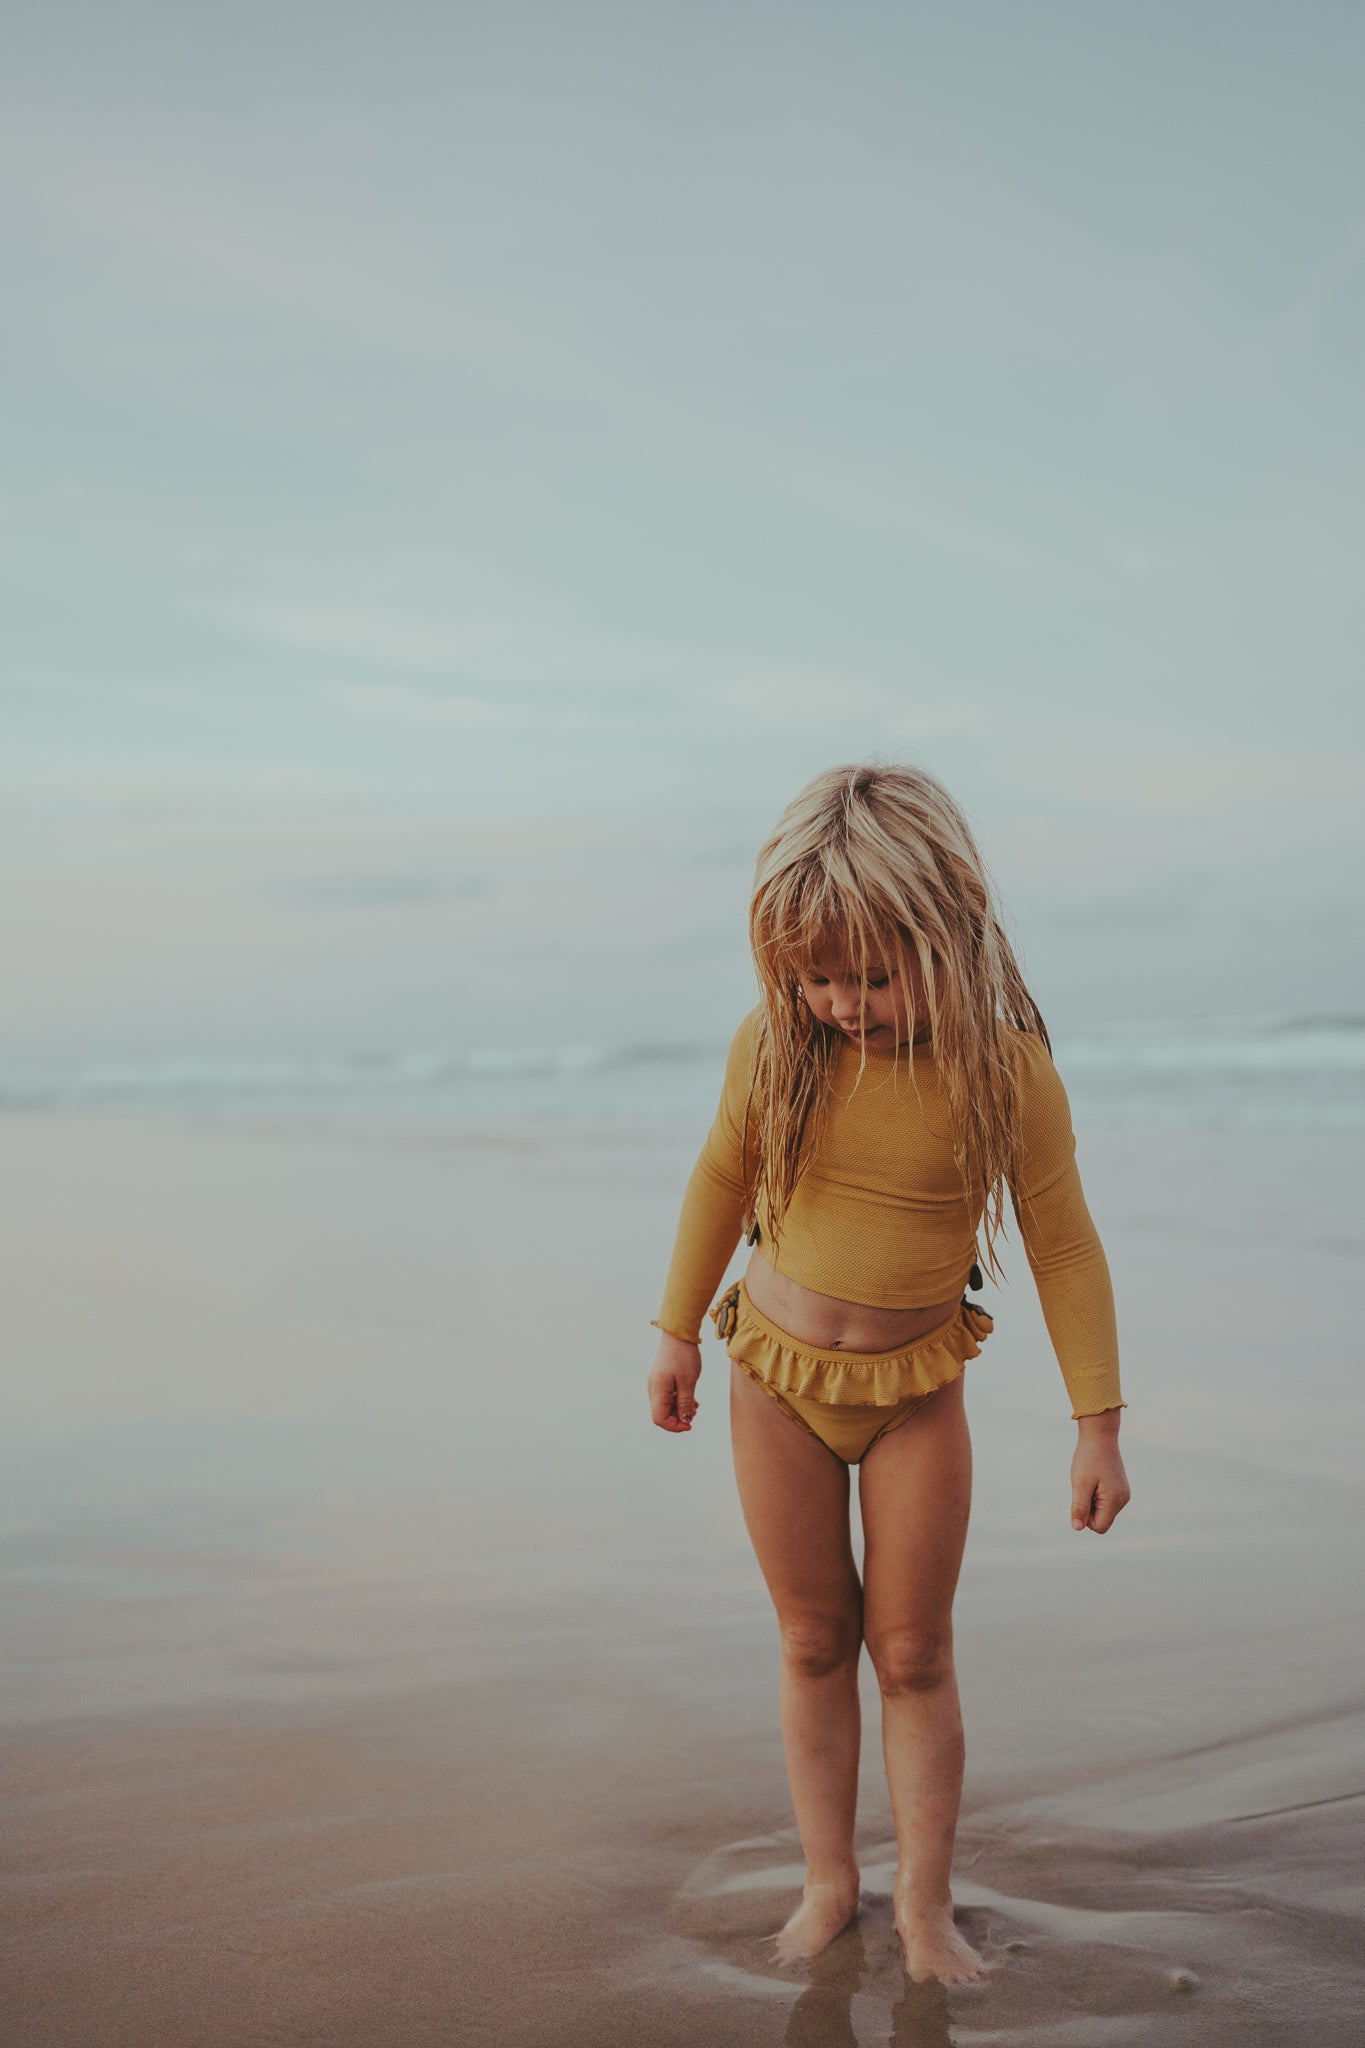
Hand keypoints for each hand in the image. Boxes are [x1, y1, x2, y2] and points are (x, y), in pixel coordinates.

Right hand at [648, 1332, 701, 1433]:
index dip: (674, 1426)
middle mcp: (653, 1388)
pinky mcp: (661, 1379)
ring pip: (664, 1405)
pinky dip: (678, 1401)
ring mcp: (656, 1383)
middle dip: (677, 1418)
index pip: (659, 1418)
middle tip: (694, 1414)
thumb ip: (685, 1403)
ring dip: (679, 1410)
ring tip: (695, 1405)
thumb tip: (685, 1420)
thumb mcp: (688, 1382)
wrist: (679, 1333)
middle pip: (661, 1414)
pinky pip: (667, 1396)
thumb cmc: (684, 1355)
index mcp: (657, 1390)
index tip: (690, 1425)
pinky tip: (691, 1398)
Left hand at [1070, 1413, 1129, 1532]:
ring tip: (1090, 1480)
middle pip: (1102, 1520)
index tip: (1080, 1497)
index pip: (1099, 1527)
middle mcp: (1123, 1499)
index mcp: (1115, 1500)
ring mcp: (1123, 1493)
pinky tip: (1094, 1478)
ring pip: (1103, 1510)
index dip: (1085, 1518)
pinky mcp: (1119, 1487)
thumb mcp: (1080, 1484)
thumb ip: (1080, 1507)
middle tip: (1084, 1486)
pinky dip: (1096, 1494)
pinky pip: (1105, 1501)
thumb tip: (1077, 1528)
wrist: (1099, 1435)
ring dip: (1091, 1500)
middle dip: (1088, 1508)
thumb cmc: (1088, 1458)